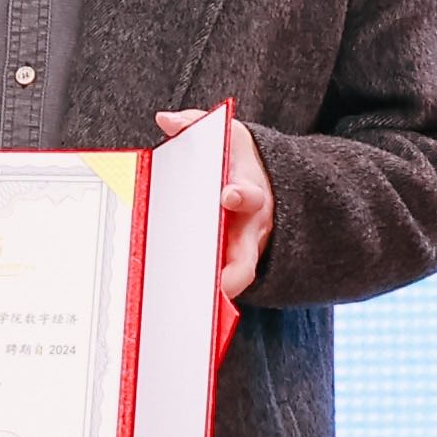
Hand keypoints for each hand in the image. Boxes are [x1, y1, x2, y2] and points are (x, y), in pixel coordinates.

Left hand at [161, 109, 272, 308]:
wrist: (270, 188)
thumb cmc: (238, 161)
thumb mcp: (227, 135)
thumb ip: (196, 125)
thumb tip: (166, 120)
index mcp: (249, 194)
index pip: (248, 196)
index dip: (240, 196)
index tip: (227, 195)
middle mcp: (250, 232)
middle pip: (245, 260)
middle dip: (231, 273)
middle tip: (212, 284)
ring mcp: (242, 256)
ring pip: (232, 285)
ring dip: (213, 298)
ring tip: (190, 311)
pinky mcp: (231, 271)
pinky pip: (220, 292)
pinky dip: (205, 304)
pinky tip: (176, 316)